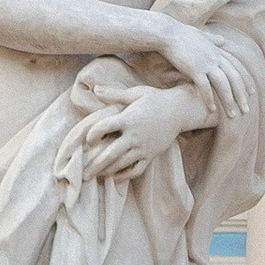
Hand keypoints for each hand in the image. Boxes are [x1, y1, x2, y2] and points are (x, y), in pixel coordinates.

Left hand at [72, 83, 202, 179]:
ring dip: (107, 171)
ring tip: (95, 175)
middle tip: (84, 173)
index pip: (103, 128)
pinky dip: (125, 175)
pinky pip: (136, 169)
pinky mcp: (151, 155)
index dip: (92, 134)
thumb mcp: (135, 93)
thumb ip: (114, 94)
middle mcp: (135, 135)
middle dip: (95, 164)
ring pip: (122, 164)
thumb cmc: (155, 99)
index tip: (88, 139)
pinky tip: (115, 176)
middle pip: (110, 154)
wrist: (180, 110)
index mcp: (128, 119)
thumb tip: (94, 89)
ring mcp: (143, 147)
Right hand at [159, 17, 255, 118]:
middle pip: (234, 79)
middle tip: (246, 110)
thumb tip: (223, 40)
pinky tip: (212, 110)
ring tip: (232, 115)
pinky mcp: (194, 69)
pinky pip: (205, 87)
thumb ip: (213, 40)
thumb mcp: (201, 35)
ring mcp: (206, 64)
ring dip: (228, 101)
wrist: (167, 33)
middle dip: (241, 96)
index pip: (237, 68)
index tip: (252, 93)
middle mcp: (216, 58)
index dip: (245, 81)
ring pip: (223, 85)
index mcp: (218, 51)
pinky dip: (209, 99)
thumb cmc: (181, 34)